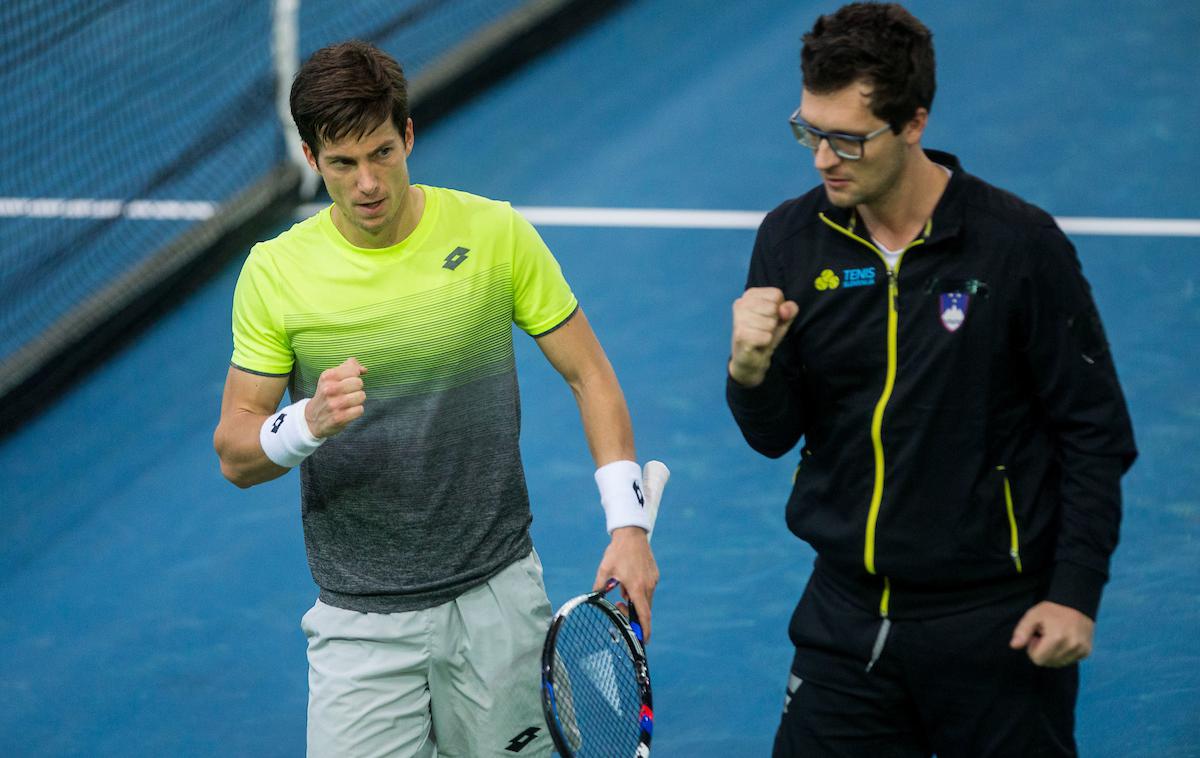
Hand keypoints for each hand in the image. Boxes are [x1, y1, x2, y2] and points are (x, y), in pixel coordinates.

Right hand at [305, 358, 367, 437]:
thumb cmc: (327, 395)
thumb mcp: (331, 378)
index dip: (354, 375)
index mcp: (326, 377)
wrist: (312, 419)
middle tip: (348, 393)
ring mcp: (333, 404)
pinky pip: (360, 410)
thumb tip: (364, 369)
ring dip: (358, 400)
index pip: (353, 370)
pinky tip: (348, 411)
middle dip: (357, 388)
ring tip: (348, 402)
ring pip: (361, 396)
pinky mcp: (339, 418)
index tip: (348, 380)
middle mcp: (328, 389)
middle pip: (359, 383)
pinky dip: (357, 410)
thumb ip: (348, 368)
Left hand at [594, 527, 658, 642]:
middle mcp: (647, 585)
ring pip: (646, 600)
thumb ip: (599, 586)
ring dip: (635, 602)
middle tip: (618, 606)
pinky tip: (627, 582)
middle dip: (634, 614)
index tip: (644, 640)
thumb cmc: (617, 552)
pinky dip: (639, 593)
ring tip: (621, 589)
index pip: (643, 614)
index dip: (645, 630)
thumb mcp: (604, 570)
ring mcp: (653, 580)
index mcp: (636, 587)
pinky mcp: (654, 575)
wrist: (631, 534)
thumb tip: (593, 598)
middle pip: (644, 610)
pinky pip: (648, 590)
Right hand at [729, 287, 798, 386]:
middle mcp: (740, 303)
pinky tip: (757, 344)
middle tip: (764, 329)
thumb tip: (784, 310)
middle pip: (773, 308)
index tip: (770, 317)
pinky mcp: (740, 335)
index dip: (779, 308)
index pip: (776, 294)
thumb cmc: (765, 334)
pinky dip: (766, 342)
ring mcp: (738, 319)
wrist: (751, 359)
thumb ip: (790, 309)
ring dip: (769, 333)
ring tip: (760, 337)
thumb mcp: (782, 319)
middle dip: (774, 321)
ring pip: (770, 323)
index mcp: (750, 294)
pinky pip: (766, 336)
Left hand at [1009, 600, 1094, 666]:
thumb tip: (1014, 646)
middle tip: (1045, 636)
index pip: (1038, 659)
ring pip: (1059, 663)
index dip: (1033, 648)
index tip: (1036, 636)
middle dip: (1043, 652)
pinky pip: (1069, 661)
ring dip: (1053, 653)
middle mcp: (1071, 646)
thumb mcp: (1033, 616)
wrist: (1076, 604)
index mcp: (1057, 637)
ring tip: (1055, 637)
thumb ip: (1022, 631)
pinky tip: (1064, 640)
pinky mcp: (1086, 651)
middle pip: (1048, 663)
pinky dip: (1063, 654)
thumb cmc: (1051, 610)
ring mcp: (1081, 649)